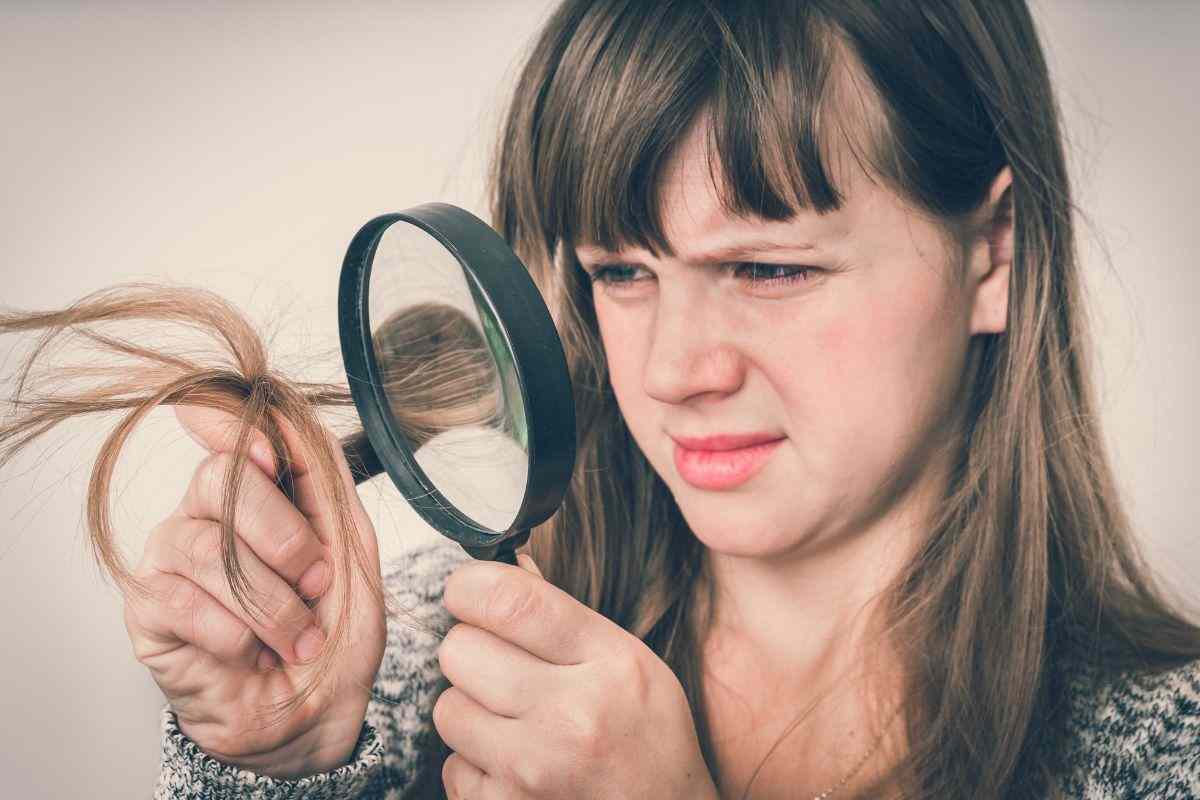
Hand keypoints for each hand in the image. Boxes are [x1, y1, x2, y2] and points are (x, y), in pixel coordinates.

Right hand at [122, 404, 386, 777]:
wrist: (316, 715)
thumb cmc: (334, 633)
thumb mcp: (352, 550)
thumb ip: (324, 480)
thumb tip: (285, 412)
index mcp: (257, 493)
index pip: (227, 429)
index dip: (236, 427)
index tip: (268, 454)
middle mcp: (205, 516)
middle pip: (222, 480)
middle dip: (287, 541)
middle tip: (317, 585)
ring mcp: (170, 560)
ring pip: (208, 548)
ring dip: (271, 603)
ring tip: (297, 636)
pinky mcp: (148, 610)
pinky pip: (186, 603)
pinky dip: (238, 636)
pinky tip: (250, 653)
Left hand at [433, 554, 717, 798]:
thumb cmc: (648, 737)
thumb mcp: (629, 662)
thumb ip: (564, 617)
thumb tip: (503, 566)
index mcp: (609, 664)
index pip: (510, 601)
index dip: (470, 586)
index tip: (467, 591)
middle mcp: (570, 716)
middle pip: (460, 650)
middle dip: (471, 650)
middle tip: (500, 664)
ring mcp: (534, 770)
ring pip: (448, 708)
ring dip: (471, 708)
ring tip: (511, 718)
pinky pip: (452, 767)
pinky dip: (475, 763)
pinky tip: (513, 763)